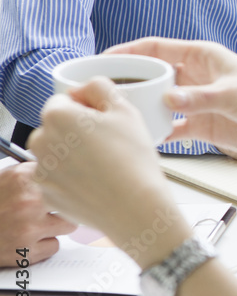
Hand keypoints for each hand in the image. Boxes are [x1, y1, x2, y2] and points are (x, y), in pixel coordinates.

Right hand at [0, 164, 75, 264]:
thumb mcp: (4, 180)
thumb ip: (29, 172)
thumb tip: (60, 164)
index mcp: (21, 179)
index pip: (65, 176)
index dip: (68, 184)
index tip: (78, 184)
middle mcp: (28, 202)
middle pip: (72, 202)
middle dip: (65, 206)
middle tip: (54, 209)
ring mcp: (29, 227)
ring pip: (68, 225)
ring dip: (55, 227)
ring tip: (35, 224)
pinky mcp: (27, 251)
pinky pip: (54, 246)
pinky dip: (44, 246)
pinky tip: (28, 240)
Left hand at [27, 80, 189, 268]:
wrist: (136, 207)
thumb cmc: (133, 160)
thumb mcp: (126, 109)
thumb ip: (100, 87)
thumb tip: (85, 89)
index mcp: (57, 115)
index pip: (64, 101)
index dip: (87, 109)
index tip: (106, 124)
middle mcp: (41, 141)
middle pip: (56, 127)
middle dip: (76, 133)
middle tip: (108, 146)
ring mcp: (42, 170)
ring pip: (56, 154)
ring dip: (73, 155)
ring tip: (105, 166)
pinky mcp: (48, 194)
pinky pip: (58, 179)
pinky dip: (73, 180)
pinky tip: (97, 183)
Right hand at [106, 38, 236, 164]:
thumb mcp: (233, 94)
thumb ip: (200, 98)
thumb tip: (170, 100)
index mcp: (202, 56)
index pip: (156, 48)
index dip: (128, 52)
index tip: (102, 59)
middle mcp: (196, 76)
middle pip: (153, 75)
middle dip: (129, 82)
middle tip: (102, 93)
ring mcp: (197, 101)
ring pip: (159, 102)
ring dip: (142, 109)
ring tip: (116, 117)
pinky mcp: (202, 124)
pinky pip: (172, 128)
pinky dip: (159, 133)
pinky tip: (143, 139)